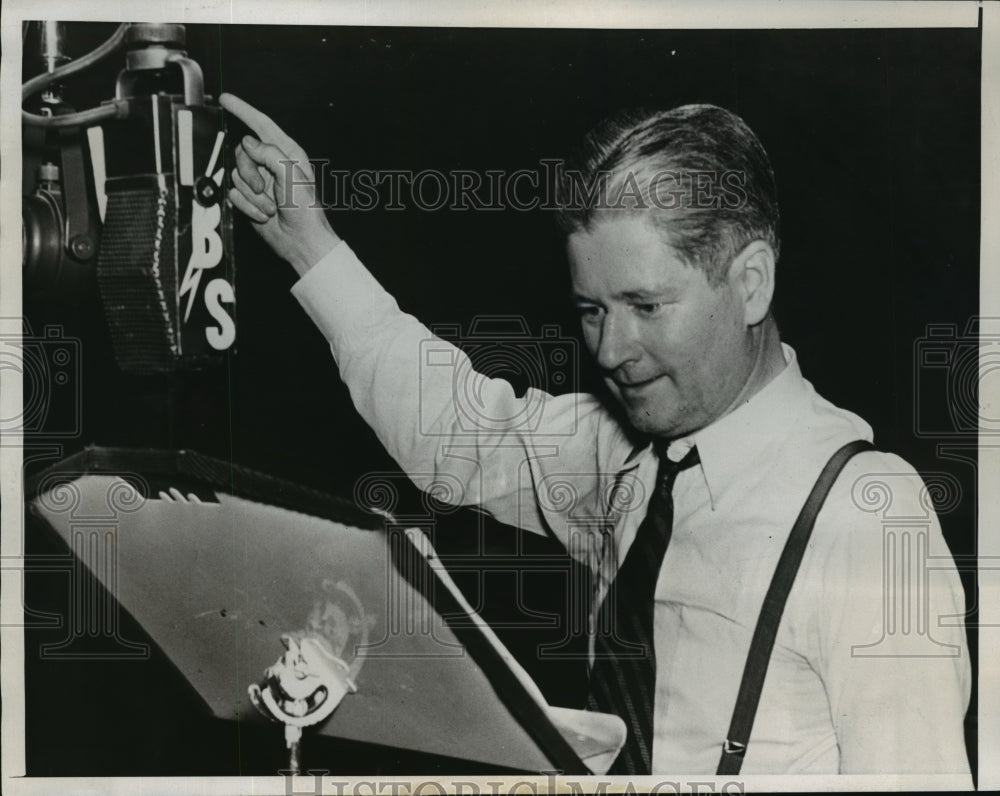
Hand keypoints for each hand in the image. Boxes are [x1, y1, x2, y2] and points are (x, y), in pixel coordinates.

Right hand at [219, 93, 339, 275]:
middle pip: (242, 153)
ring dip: (253, 196)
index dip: (243, 110)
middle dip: (249, 174)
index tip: (225, 99)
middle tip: (265, 189)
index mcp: (287, 153)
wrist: (301, 241)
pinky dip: (248, 207)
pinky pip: (234, 194)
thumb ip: (269, 154)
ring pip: (236, 175)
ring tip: (272, 207)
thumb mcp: (291, 175)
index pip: (261, 124)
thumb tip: (247, 142)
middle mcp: (272, 164)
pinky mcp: (250, 198)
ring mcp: (260, 181)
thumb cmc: (305, 209)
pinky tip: (265, 215)